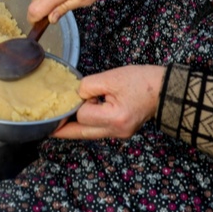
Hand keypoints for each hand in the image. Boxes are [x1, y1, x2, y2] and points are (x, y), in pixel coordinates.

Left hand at [52, 65, 166, 139]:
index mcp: (115, 118)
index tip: (81, 94)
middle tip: (47, 129)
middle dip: (64, 130)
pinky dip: (88, 124)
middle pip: (82, 134)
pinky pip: (98, 130)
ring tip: (59, 122)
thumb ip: (88, 86)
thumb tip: (76, 95)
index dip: (78, 104)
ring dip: (76, 127)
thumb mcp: (112, 77)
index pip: (83, 115)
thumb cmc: (142, 81)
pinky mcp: (121, 131)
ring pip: (89, 134)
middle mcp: (117, 131)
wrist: (165, 90)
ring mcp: (120, 134)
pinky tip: (80, 118)